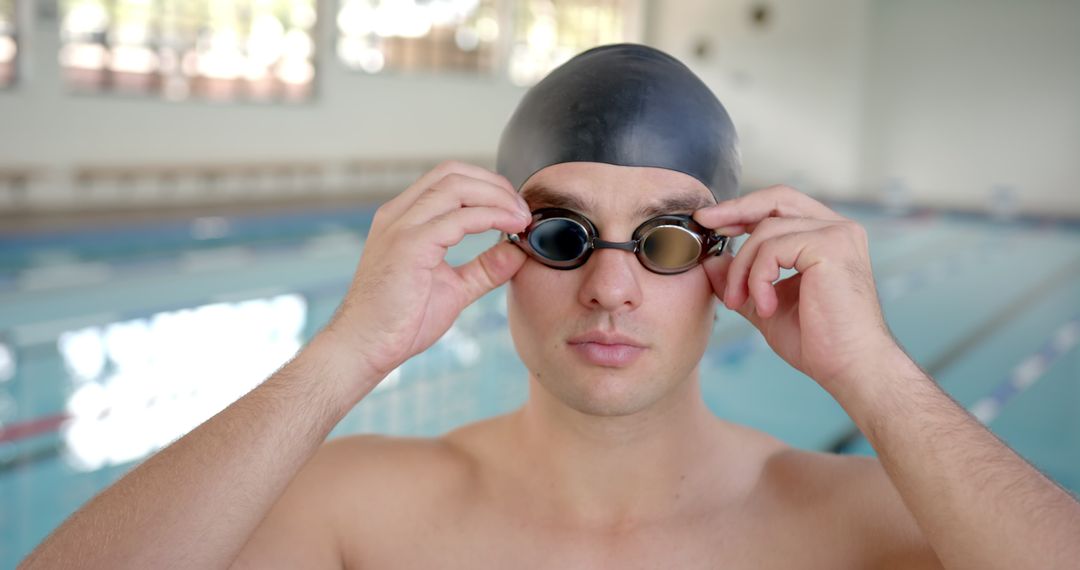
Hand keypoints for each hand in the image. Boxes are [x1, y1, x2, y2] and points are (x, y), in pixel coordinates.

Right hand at [327, 161, 529, 378]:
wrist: (365, 347)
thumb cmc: (399, 321)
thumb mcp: (453, 288)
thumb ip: (484, 269)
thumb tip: (517, 252)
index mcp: (403, 218)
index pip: (447, 178)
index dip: (486, 185)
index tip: (514, 208)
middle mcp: (398, 214)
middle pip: (453, 173)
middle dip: (495, 185)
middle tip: (523, 210)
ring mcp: (401, 227)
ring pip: (456, 187)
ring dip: (496, 197)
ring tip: (521, 218)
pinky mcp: (409, 246)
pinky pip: (457, 219)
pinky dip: (489, 217)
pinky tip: (510, 228)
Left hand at [694, 185, 896, 392]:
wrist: (850, 367)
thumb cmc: (818, 342)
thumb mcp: (765, 306)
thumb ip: (742, 282)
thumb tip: (711, 262)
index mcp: (826, 237)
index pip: (780, 206)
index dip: (744, 209)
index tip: (711, 222)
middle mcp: (837, 228)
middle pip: (776, 199)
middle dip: (736, 210)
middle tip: (706, 224)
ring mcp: (837, 234)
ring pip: (765, 231)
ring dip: (742, 269)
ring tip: (739, 302)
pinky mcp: (830, 246)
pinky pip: (772, 250)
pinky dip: (758, 279)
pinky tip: (766, 307)